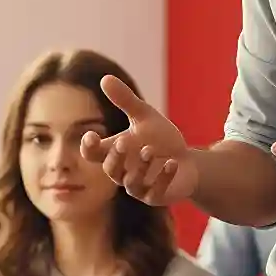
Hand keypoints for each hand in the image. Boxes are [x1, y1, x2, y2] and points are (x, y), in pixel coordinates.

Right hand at [81, 76, 198, 206]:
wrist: (187, 161)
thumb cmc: (160, 139)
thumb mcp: (144, 117)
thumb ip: (125, 100)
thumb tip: (105, 78)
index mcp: (114, 153)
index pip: (92, 154)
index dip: (88, 147)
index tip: (91, 135)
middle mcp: (122, 172)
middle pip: (109, 169)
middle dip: (115, 157)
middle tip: (123, 142)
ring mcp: (138, 187)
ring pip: (131, 182)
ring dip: (139, 167)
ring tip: (149, 150)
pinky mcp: (156, 197)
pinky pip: (155, 192)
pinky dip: (163, 178)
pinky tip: (172, 163)